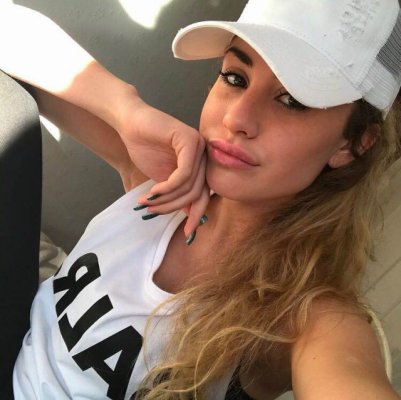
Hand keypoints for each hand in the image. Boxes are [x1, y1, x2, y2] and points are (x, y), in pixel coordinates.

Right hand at [117, 90, 209, 235]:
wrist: (130, 124)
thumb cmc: (145, 149)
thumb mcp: (163, 180)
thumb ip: (177, 195)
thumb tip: (191, 216)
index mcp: (200, 166)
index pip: (204, 196)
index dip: (196, 216)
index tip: (187, 234)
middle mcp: (204, 156)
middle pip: (197, 194)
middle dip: (173, 208)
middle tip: (152, 212)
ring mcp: (199, 146)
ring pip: (190, 187)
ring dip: (166, 199)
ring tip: (147, 202)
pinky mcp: (189, 139)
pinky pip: (183, 174)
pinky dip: (167, 187)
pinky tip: (153, 191)